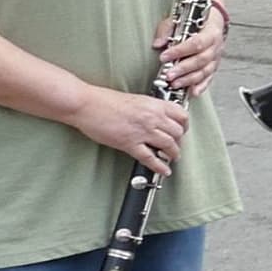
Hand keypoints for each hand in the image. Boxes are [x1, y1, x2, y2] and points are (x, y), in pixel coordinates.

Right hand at [73, 84, 191, 172]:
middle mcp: (152, 117)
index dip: (184, 126)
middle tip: (176, 146)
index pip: (182, 116)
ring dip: (173, 154)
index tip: (183, 131)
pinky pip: (150, 158)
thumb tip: (158, 117)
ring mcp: (142, 131)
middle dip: (179, 142)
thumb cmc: (105, 100)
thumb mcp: (136, 99)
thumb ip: (150, 108)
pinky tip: (164, 170)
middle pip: (178, 133)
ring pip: (168, 146)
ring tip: (172, 158)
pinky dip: (159, 166)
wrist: (87, 104)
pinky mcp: (129, 143)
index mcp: (154, 104)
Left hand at [152, 2, 227, 95]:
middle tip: (168, 75)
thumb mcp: (180, 18)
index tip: (165, 56)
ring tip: (175, 84)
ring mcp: (216, 57)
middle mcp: (216, 46)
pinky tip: (192, 91)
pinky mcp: (214, 66)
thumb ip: (167, 30)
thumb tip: (158, 43)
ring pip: (205, 71)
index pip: (196, 43)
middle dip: (183, 69)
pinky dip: (201, 86)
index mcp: (210, 32)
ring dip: (189, 79)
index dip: (180, 51)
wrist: (213, 19)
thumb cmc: (197, 19)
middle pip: (201, 60)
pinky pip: (209, 78)